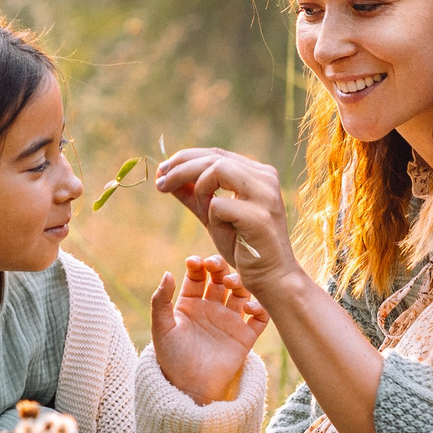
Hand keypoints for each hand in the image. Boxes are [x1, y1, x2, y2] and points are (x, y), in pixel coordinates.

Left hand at [150, 255, 268, 404]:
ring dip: (240, 283)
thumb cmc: (171, 359)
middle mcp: (212, 308)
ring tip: (232, 284)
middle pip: (221, 279)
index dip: (198, 265)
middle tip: (215, 266)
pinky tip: (250, 307)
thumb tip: (167, 273)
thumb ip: (161, 301)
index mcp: (191, 304)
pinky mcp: (245, 336)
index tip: (195, 262)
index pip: (198, 276)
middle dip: (220, 268)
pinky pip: (260, 317)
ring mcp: (230, 321)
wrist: (189, 388)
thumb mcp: (161, 328)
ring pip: (242, 292)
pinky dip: (260, 308)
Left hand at [154, 147, 297, 292]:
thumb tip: (166, 177)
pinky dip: (211, 216)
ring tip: (196, 208)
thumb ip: (194, 196)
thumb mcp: (213, 217)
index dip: (186, 159)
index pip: (216, 154)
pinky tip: (220, 230)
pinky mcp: (258, 216)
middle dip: (180, 167)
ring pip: (217, 169)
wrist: (272, 278)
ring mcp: (264, 195)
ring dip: (196, 187)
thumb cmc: (245, 248)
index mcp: (258, 174)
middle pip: (213, 157)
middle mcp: (265, 178)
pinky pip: (218, 205)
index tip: (163, 171)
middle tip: (160, 182)